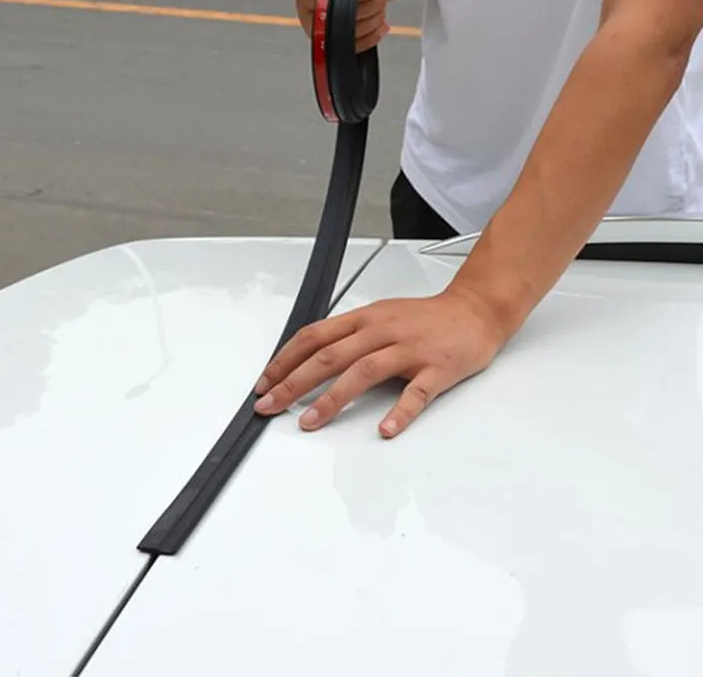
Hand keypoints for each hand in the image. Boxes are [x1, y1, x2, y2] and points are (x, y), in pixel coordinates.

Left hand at [253, 288, 505, 438]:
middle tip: (270, 405)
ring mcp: (409, 349)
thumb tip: (308, 359)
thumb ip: (347, 335)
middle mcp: (382, 331)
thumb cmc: (423, 319)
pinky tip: (385, 429)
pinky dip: (400, 411)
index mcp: (364, 319)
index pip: (314, 337)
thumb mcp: (379, 316)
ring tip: (310, 421)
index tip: (265, 382)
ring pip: (364, 371)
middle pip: (330, 356)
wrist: (474, 311)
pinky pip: (416, 392)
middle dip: (293, 382)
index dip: (285, 360)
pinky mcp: (437, 368)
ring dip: (332, 398)